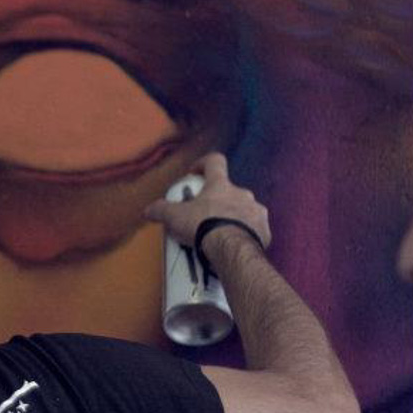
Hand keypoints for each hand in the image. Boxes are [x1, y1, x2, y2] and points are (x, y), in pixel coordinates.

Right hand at [143, 152, 271, 247]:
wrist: (231, 250)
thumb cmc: (203, 226)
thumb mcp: (174, 217)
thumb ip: (161, 210)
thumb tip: (148, 210)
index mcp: (220, 185)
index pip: (215, 162)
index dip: (204, 164)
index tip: (195, 174)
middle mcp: (242, 194)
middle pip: (229, 191)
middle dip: (217, 201)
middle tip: (204, 216)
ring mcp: (256, 211)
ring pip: (243, 210)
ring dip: (232, 217)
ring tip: (219, 234)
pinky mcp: (264, 230)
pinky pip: (254, 229)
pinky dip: (244, 234)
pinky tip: (233, 245)